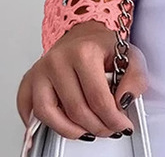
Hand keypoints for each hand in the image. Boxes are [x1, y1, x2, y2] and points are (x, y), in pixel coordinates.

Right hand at [17, 20, 147, 139]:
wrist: (83, 33)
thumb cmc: (103, 47)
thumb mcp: (130, 56)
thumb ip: (136, 78)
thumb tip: (123, 102)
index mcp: (84, 52)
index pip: (98, 98)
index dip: (112, 119)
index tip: (122, 125)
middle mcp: (58, 60)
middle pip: (76, 110)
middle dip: (97, 127)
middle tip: (109, 129)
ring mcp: (40, 71)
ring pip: (49, 114)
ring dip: (71, 130)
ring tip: (87, 131)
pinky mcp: (28, 80)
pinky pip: (30, 111)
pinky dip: (43, 124)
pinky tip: (61, 125)